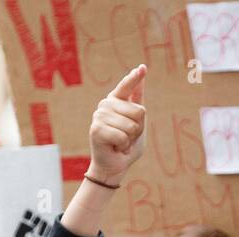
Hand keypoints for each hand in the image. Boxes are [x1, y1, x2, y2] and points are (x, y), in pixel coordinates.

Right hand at [86, 64, 146, 187]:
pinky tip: (115, 147)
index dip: (134, 78)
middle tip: (126, 137)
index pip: (127, 86)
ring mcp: (99, 116)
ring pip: (131, 125)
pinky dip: (123, 146)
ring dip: (130, 139)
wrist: (114, 166)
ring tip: (120, 143)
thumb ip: (137, 98)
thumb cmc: (126, 144)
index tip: (142, 68)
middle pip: (139, 111)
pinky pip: (122, 136)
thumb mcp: (137, 121)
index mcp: (116, 101)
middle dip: (138, 129)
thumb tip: (140, 69)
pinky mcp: (96, 129)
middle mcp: (106, 105)